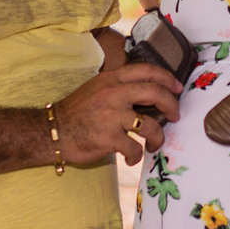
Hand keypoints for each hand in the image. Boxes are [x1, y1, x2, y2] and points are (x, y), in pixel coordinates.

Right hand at [55, 63, 181, 165]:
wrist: (52, 131)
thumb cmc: (77, 112)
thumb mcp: (97, 88)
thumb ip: (120, 86)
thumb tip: (150, 93)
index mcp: (111, 79)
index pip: (146, 71)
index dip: (166, 78)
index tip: (177, 88)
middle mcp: (113, 94)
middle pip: (154, 93)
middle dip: (171, 105)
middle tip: (176, 115)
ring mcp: (111, 116)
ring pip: (150, 126)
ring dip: (158, 138)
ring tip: (155, 144)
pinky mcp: (109, 138)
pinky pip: (134, 148)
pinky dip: (136, 155)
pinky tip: (131, 157)